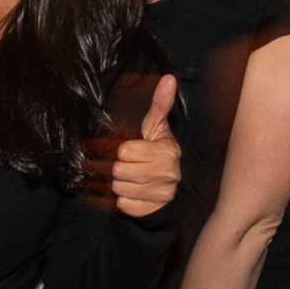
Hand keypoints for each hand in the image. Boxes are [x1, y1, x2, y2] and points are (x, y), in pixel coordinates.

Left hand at [103, 75, 181, 217]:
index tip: (130, 151)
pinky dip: (124, 200)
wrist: (170, 187)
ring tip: (132, 178)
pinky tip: (134, 193)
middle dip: (119, 168)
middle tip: (128, 165)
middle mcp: (168, 173)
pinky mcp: (151, 210)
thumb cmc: (158, 152)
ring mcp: (161, 194)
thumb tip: (169, 78)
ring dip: (120, 184)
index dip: (122, 151)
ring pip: (119, 188)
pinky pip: (124, 204)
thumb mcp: (158, 128)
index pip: (125, 151)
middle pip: (119, 170)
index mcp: (167, 151)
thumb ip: (160, 105)